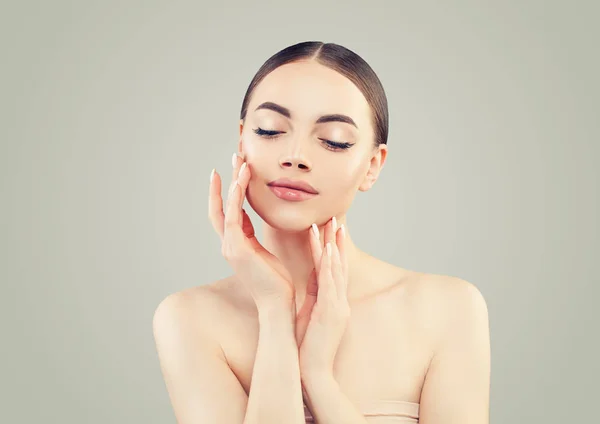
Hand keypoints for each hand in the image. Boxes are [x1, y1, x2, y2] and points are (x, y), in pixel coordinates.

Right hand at [208, 152, 294, 309]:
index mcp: (237, 245)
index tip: (233, 171)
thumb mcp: (265, 253)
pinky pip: (233, 215)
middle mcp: (229, 244)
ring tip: (239, 161)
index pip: (227, 212)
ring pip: (226, 207)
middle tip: (235, 156)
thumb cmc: (278, 282)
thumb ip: (254, 236)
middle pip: (221, 206)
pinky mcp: (236, 248)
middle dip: (226, 180)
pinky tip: (242, 178)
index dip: (227, 191)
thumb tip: (250, 218)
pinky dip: (236, 195)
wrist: (279, 304)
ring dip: (232, 182)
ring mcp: (230, 246)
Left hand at [297, 217, 349, 375]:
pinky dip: (330, 264)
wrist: (314, 373)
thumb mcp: (312, 317)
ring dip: (333, 246)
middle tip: (335, 219)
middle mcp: (339, 301)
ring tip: (330, 225)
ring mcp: (337, 305)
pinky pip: (331, 282)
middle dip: (337, 242)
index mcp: (334, 303)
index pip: (335, 271)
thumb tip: (310, 283)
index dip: (334, 250)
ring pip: (336, 270)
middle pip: (340, 265)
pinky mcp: (331, 311)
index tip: (331, 230)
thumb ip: (314, 299)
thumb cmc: (309, 347)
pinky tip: (327, 249)